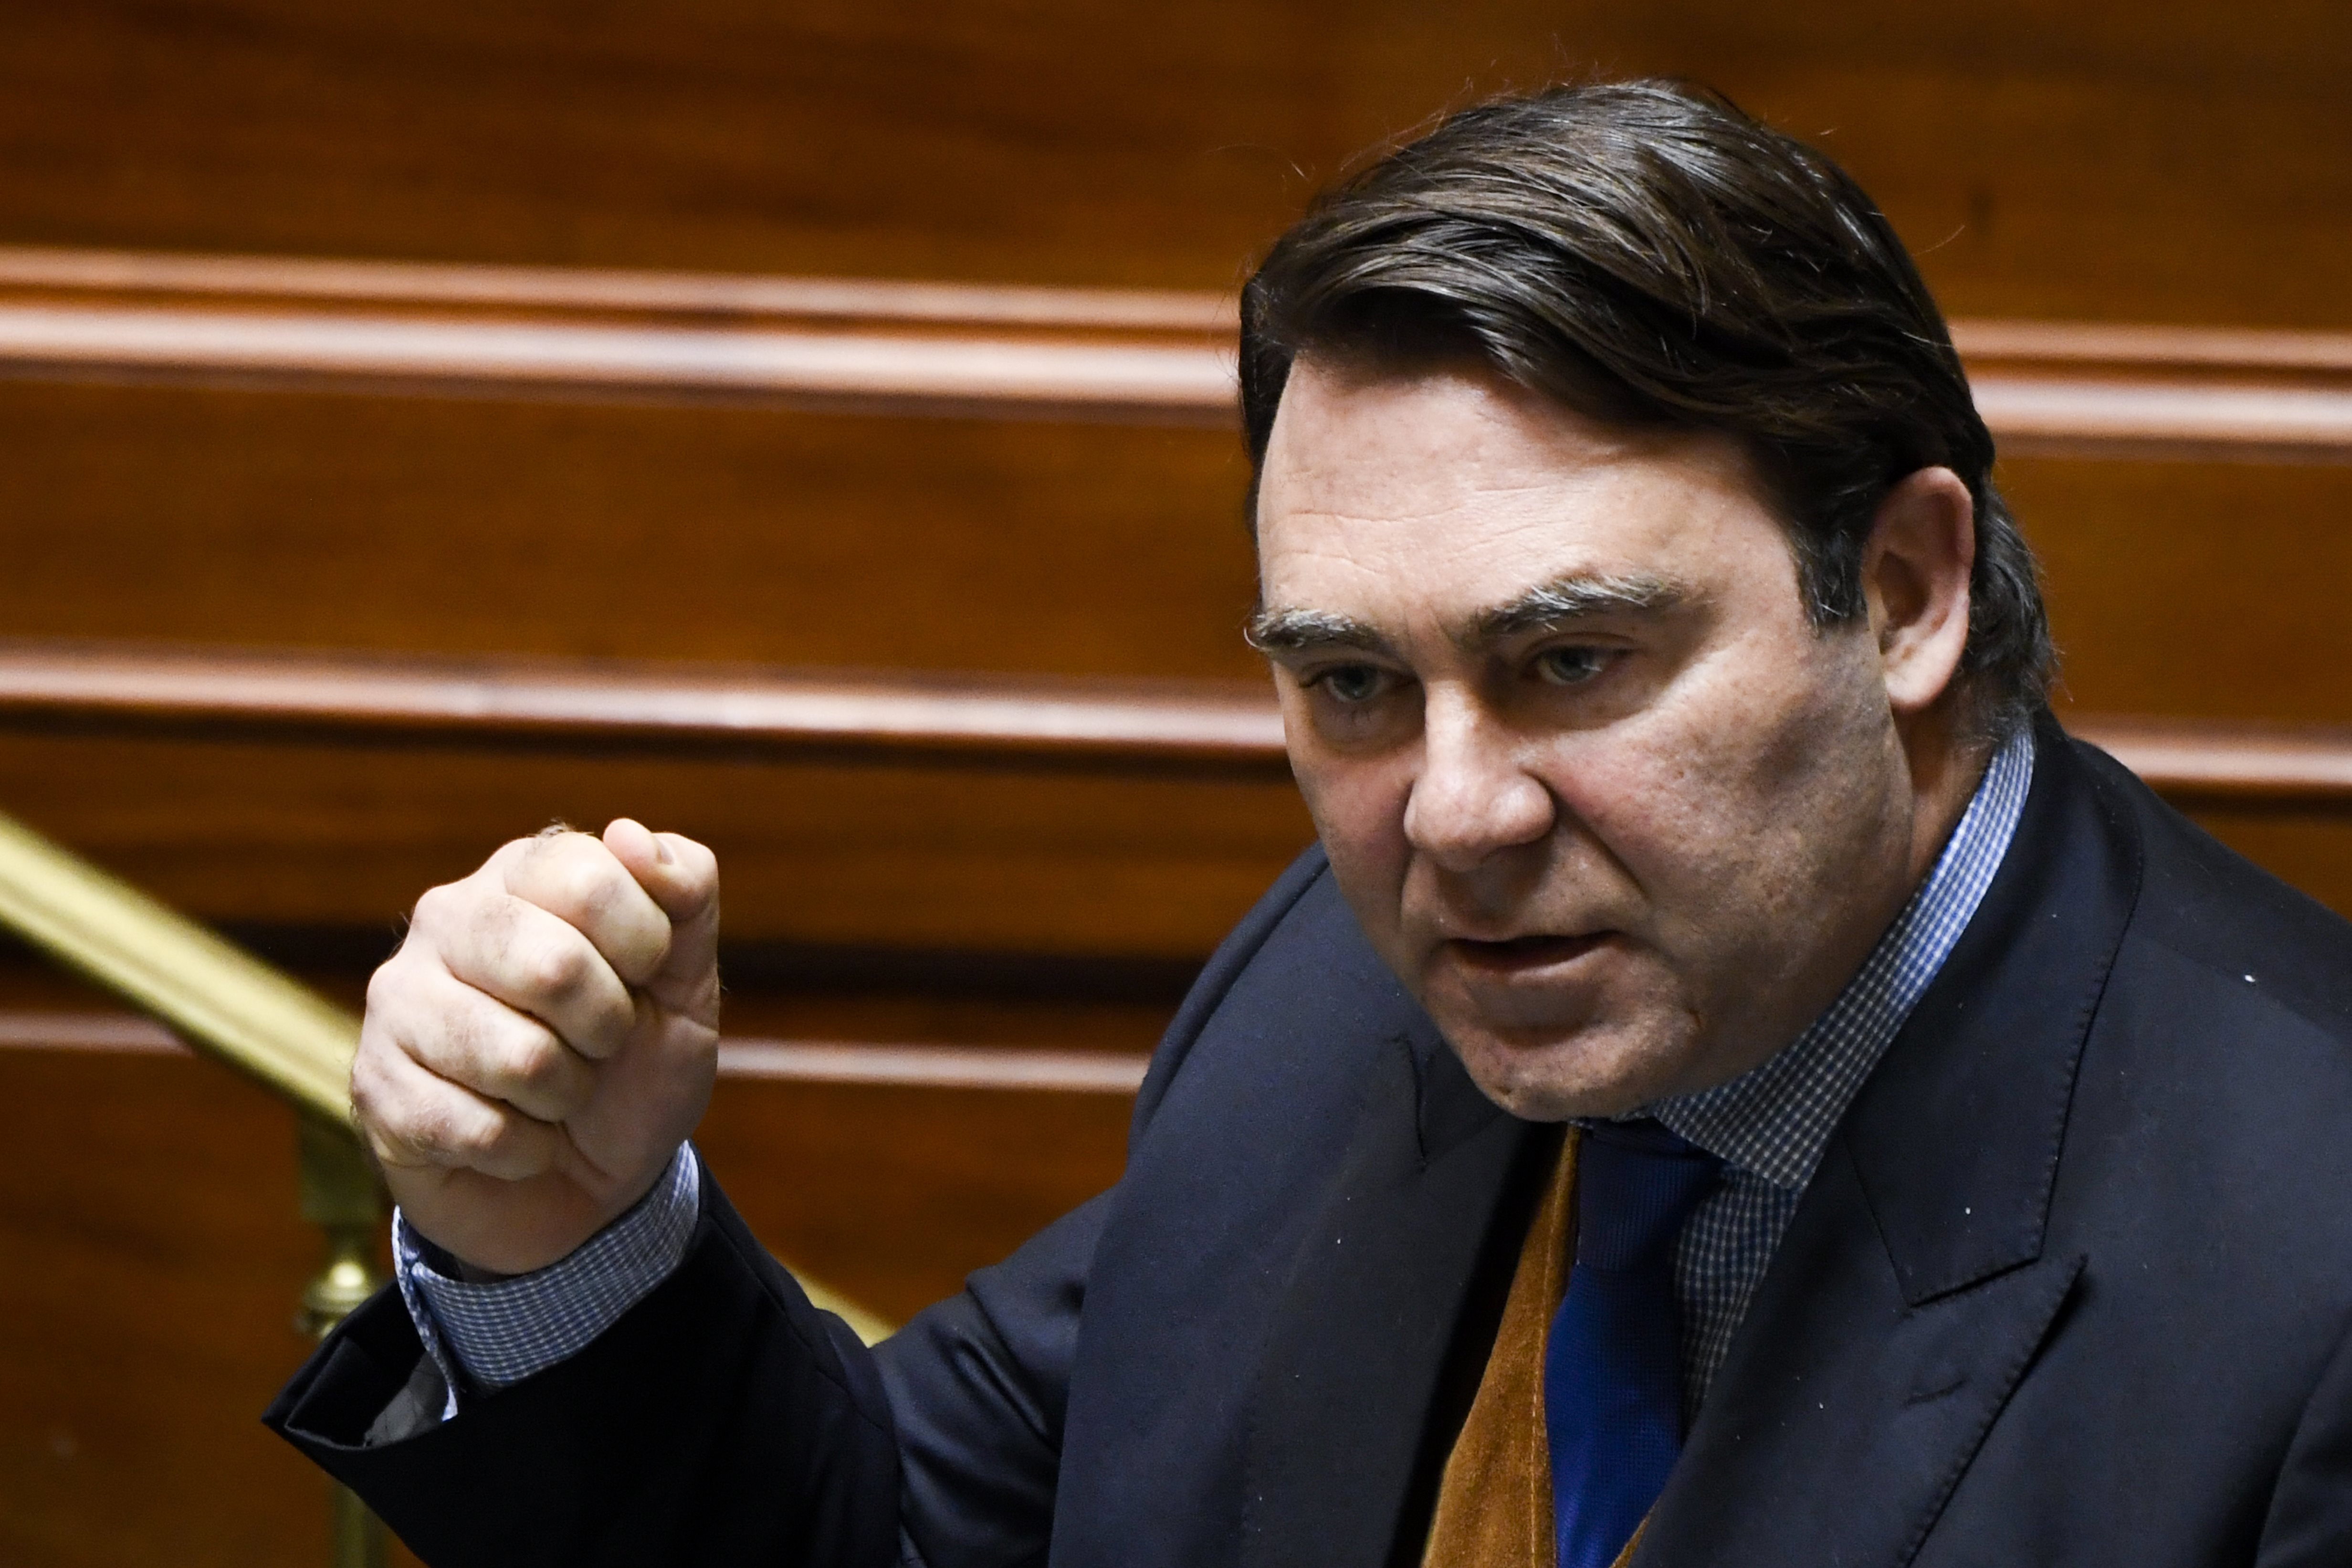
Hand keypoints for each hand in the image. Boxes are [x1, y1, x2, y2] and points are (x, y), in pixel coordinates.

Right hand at [351, 819, 721, 1275]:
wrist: (585, 1184)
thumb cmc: (632, 1067)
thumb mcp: (687, 981)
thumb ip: (686, 896)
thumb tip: (629, 835)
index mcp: (524, 873)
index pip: (592, 878)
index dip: (645, 946)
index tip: (643, 977)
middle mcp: (447, 917)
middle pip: (553, 965)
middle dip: (605, 1027)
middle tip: (598, 1044)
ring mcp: (398, 998)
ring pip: (517, 1057)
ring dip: (565, 1096)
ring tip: (553, 1091)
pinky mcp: (374, 1084)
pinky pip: (477, 1128)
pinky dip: (525, 1150)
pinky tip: (515, 1136)